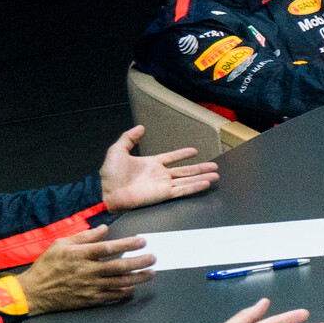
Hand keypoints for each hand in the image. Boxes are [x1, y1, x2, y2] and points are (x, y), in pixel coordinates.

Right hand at [17, 229, 154, 312]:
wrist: (34, 292)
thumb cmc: (47, 265)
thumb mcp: (60, 245)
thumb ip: (83, 236)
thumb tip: (104, 228)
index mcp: (79, 255)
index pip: (108, 248)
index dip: (127, 244)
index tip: (142, 241)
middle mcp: (87, 271)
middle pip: (119, 266)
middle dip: (139, 262)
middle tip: (154, 257)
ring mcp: (89, 286)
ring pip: (120, 282)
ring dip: (138, 278)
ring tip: (151, 272)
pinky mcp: (90, 299)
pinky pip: (112, 296)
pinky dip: (125, 291)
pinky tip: (133, 287)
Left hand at [98, 125, 217, 211]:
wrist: (107, 192)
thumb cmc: (110, 174)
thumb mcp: (117, 150)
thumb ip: (129, 138)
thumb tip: (140, 127)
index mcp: (151, 164)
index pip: (171, 158)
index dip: (182, 154)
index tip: (195, 151)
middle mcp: (160, 175)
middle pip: (185, 171)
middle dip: (200, 168)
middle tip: (214, 166)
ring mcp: (163, 185)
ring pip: (187, 180)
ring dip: (202, 177)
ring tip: (216, 175)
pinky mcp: (164, 194)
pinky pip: (182, 190)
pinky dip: (194, 187)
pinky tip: (206, 183)